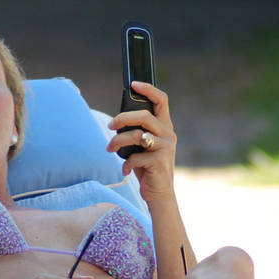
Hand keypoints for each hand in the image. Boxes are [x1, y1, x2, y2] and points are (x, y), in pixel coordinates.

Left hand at [107, 81, 176, 199]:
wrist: (160, 194)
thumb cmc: (148, 168)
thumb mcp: (144, 146)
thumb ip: (138, 132)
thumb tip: (116, 122)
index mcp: (165, 127)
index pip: (162, 100)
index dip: (148, 89)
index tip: (133, 84)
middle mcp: (168, 134)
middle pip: (144, 115)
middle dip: (122, 118)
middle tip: (109, 126)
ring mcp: (165, 148)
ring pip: (136, 135)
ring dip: (117, 141)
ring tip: (109, 149)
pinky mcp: (159, 162)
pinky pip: (135, 156)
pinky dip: (125, 163)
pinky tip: (125, 170)